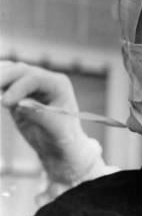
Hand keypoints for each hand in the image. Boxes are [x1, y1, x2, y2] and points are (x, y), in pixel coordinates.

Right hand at [1, 60, 90, 179]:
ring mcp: (31, 84)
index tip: (5, 103)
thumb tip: (19, 104)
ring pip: (10, 73)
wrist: (59, 144)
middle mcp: (45, 80)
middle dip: (3, 78)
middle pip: (20, 71)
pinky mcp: (18, 92)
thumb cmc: (62, 136)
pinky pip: (4, 84)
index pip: (35, 78)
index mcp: (58, 84)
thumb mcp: (55, 128)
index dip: (18, 88)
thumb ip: (38, 114)